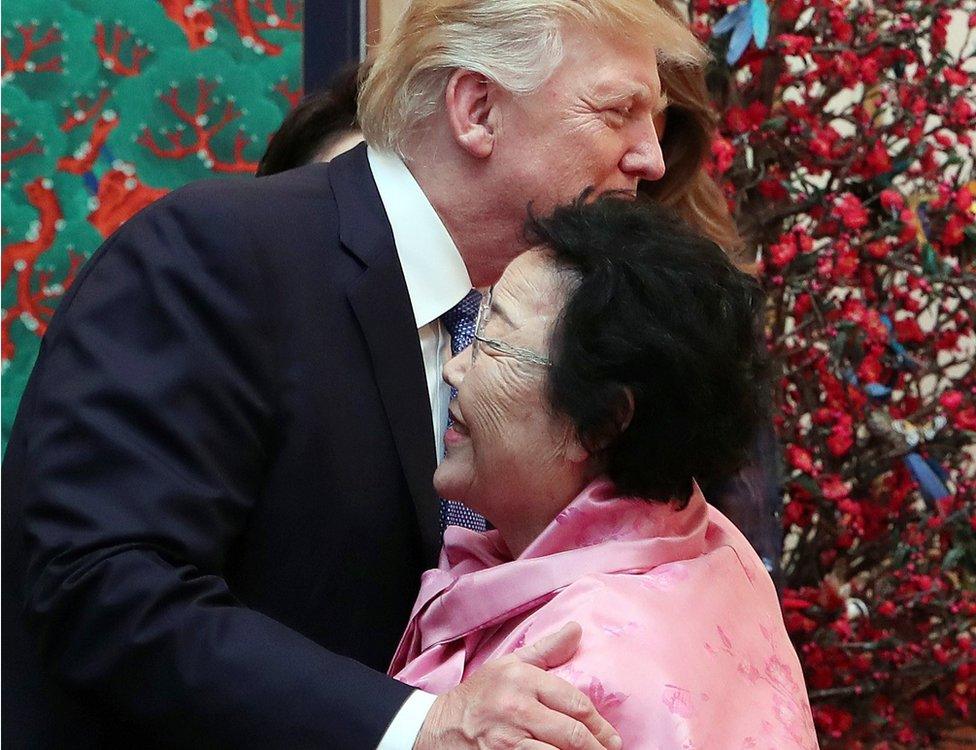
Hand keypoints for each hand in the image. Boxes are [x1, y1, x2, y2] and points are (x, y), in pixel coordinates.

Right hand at [413, 622, 621, 749]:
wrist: (437, 727)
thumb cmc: (480, 694)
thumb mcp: (510, 665)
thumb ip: (547, 650)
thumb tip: (577, 629)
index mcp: (522, 679)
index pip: (574, 702)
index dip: (599, 723)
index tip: (611, 736)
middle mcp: (516, 708)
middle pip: (572, 733)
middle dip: (597, 746)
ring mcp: (507, 740)